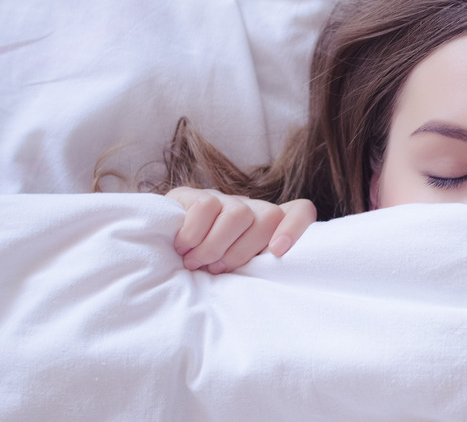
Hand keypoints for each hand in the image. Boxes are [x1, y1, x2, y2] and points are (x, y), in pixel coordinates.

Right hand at [166, 187, 316, 273]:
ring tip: (195, 263)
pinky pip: (206, 208)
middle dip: (242, 252)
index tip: (277, 252)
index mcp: (268, 228)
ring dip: (216, 246)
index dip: (295, 228)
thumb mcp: (236, 276)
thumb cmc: (207, 274)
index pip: (301, 211)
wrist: (157, 256)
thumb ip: (256, 270)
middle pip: (268, 218)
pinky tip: (181, 247)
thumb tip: (271, 280)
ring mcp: (223, 199)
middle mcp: (250, 208)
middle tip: (216, 270)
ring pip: (238, 214)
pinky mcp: (194, 195)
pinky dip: (194, 234)